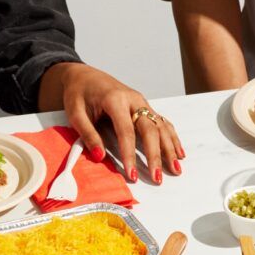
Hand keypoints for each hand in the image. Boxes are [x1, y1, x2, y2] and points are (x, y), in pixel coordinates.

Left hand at [40, 63, 183, 182]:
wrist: (84, 76)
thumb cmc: (78, 93)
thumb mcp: (75, 114)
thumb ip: (88, 135)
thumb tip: (99, 156)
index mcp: (115, 100)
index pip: (126, 131)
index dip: (130, 154)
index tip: (132, 174)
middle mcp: (133, 99)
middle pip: (150, 129)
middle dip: (155, 155)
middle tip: (157, 178)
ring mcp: (142, 102)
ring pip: (160, 126)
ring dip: (169, 148)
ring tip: (175, 169)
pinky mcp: (144, 106)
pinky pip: (162, 122)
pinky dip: (171, 137)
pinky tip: (178, 152)